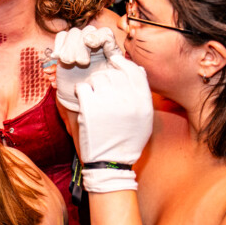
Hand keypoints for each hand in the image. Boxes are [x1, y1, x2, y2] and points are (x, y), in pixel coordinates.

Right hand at [52, 26, 126, 110]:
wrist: (83, 99)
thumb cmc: (101, 91)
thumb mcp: (112, 81)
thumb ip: (116, 68)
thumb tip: (115, 57)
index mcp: (109, 49)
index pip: (105, 33)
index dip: (98, 35)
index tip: (90, 43)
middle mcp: (95, 44)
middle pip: (89, 31)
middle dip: (82, 44)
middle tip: (80, 62)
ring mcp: (80, 45)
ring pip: (74, 33)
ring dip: (70, 46)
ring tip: (69, 62)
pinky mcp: (65, 49)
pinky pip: (61, 36)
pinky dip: (59, 44)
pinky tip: (58, 57)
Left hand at [75, 61, 152, 192]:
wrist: (110, 162)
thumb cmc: (127, 141)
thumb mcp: (144, 119)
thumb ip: (142, 95)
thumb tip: (138, 69)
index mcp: (143, 102)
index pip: (134, 71)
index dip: (123, 63)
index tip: (114, 62)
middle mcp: (128, 100)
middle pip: (114, 73)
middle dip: (106, 78)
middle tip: (102, 90)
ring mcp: (108, 102)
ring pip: (97, 78)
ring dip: (93, 85)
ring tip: (94, 98)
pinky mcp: (89, 107)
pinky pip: (83, 87)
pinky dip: (81, 92)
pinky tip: (84, 101)